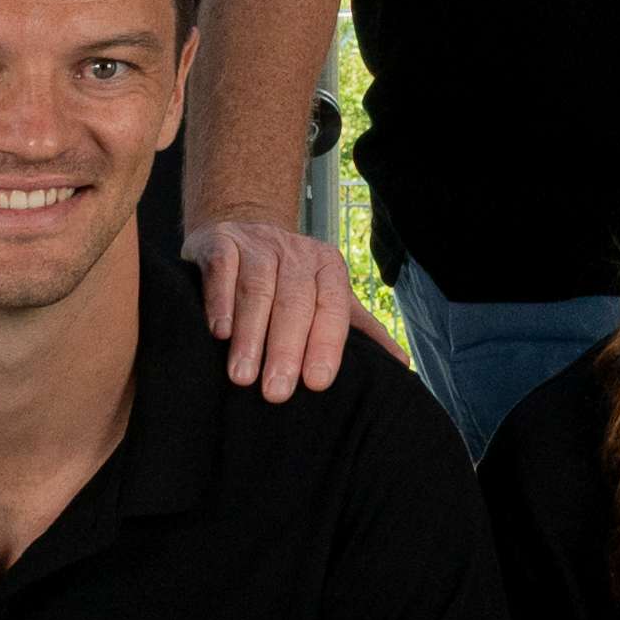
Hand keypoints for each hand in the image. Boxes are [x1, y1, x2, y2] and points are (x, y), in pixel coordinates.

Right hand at [185, 216, 356, 399]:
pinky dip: (220, 302)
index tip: (316, 383)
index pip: (332, 307)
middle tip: (276, 392)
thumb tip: (400, 364)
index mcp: (328, 267)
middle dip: (286, 349)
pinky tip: (219, 333)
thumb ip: (361, 329)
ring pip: (257, 289)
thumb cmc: (289, 278)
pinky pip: (221, 270)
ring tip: (242, 376)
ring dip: (250, 335)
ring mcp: (257, 244)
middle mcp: (295, 252)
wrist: (243, 227)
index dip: (325, 345)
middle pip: (294, 302)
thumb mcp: (328, 296)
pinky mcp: (220, 241)